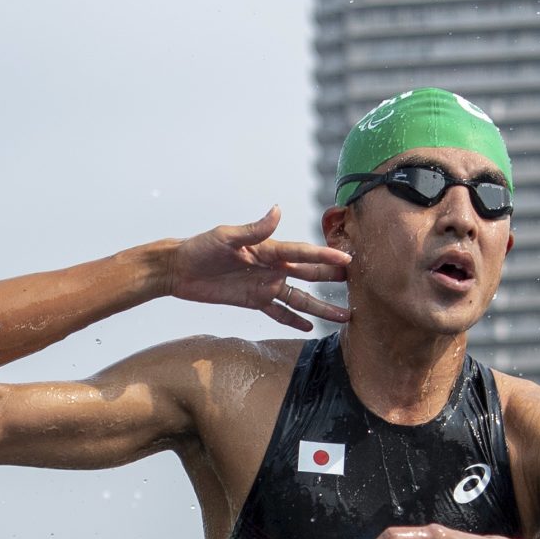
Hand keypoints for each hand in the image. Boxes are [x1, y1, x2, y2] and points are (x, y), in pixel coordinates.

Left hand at [168, 208, 350, 331]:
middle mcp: (272, 267)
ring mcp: (265, 285)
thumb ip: (254, 229)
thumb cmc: (201, 248)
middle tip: (358, 285)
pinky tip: (310, 328)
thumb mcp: (226, 237)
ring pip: (300, 298)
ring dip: (321, 306)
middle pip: (309, 275)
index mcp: (269, 249)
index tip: (347, 259)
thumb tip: (278, 210)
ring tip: (344, 315)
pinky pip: (279, 312)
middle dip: (333, 279)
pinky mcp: (254, 301)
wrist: (180, 269)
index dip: (325, 257)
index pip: (303, 253)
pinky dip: (293, 320)